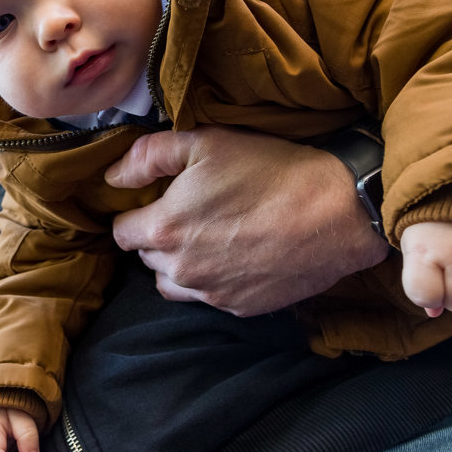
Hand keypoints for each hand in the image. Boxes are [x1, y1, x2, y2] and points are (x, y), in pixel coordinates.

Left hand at [106, 126, 389, 315]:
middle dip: (159, 235)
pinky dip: (214, 279)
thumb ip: (147, 157)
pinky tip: (239, 254)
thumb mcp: (204, 143)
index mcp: (163, 230)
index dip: (136, 211)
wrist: (339, 213)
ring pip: (173, 282)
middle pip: (146, 256)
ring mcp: (211, 294)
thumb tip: (112, 176)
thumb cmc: (270, 171)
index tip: (158, 199)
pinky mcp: (241, 308)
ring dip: (181, 262)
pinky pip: (209, 296)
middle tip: (193, 210)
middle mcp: (180, 270)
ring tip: (212, 235)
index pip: (121, 231)